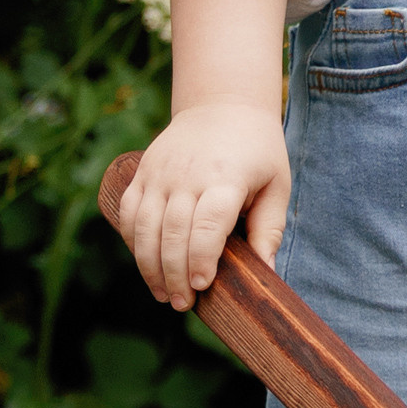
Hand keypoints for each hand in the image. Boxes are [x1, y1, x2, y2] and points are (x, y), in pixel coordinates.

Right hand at [119, 103, 290, 309]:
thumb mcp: (277, 184)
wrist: (222, 104)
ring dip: (149, 266)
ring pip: (144, 227)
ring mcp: (161, 172)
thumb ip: (270, 229)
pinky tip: (146, 264)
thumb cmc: (257, 151)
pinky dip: (133, 242)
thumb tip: (267, 274)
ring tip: (162, 293)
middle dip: (174, 274)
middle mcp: (188, 175)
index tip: (203, 285)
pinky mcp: (143, 172)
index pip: (207, 224)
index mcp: (226, 177)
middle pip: (172, 232)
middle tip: (182, 303)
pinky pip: (129, 213)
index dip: (201, 258)